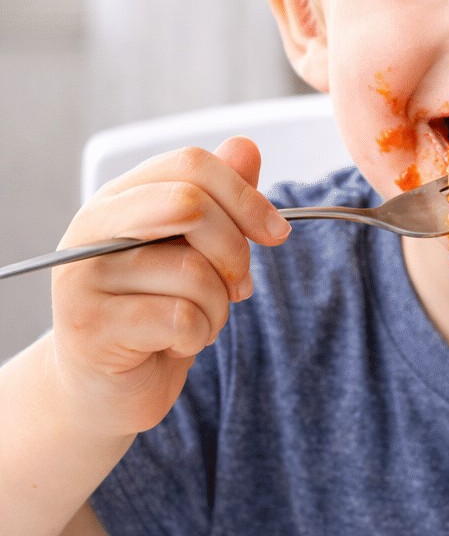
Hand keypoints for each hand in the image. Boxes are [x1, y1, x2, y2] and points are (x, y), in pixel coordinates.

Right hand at [49, 136, 288, 437]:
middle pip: (190, 204)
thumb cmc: (152, 315)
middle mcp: (92, 229)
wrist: (105, 388)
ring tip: (196, 322)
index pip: (190, 165)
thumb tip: (246, 147)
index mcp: (118, 199)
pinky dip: (199, 336)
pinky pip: (182, 319)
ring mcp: (85, 277)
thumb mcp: (191, 253)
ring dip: (217, 307)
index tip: (276, 232)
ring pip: (193, 271)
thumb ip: (216, 202)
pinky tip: (177, 344)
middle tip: (239, 288)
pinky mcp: (92, 327)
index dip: (245, 196)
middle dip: (234, 250)